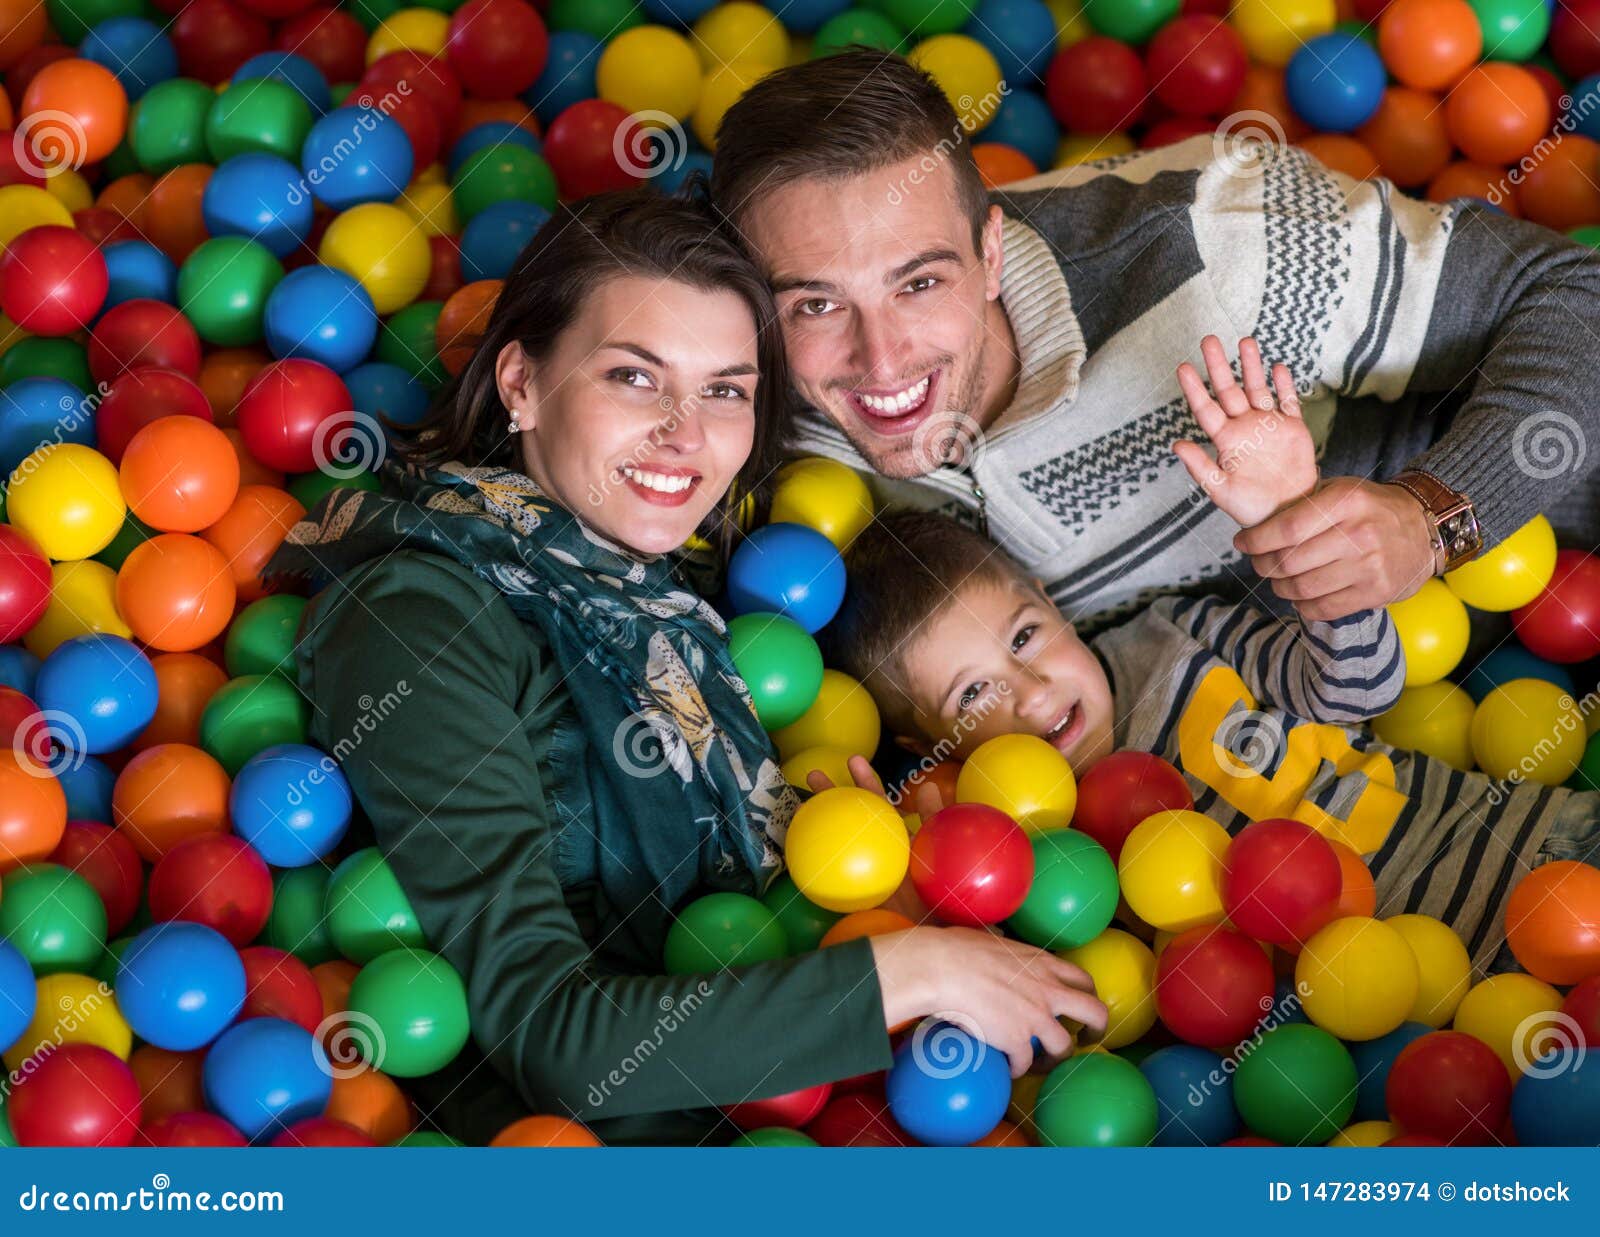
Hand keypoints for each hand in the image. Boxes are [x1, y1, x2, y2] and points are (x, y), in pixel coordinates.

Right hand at [806, 755, 932, 920]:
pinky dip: (817, 866)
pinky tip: (798, 854)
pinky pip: (833, 879)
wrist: (937, 929)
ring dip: (817, 826)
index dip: (865, 782)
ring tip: (799, 807)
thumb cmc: (943, 890)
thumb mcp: (942, 849)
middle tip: (813, 773)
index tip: (852, 761)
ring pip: (837, 843)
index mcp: (895, 838)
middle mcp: (875, 850)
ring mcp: (862, 872)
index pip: (878, 804)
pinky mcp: (855, 897)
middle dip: (831, 796)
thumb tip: (927, 786)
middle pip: (849, 818)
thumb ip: (936, 821)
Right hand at [868, 925, 1108, 1077]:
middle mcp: (1048, 990)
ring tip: (1041, 1063)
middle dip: (1096, 1029)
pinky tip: (1008, 1069)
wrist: (941, 968)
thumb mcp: (994, 939)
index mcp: (1043, 963)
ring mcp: (1035, 1017)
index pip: (1082, 980)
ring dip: (1055, 1058)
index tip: (1078, 1008)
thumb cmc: (956, 947)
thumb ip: (1005, 946)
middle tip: (1085, 1040)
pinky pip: (1026, 1063)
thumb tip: (997, 939)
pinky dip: (1018, 1069)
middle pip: (1095, 1013)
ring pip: (1065, 1047)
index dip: (1087, 996)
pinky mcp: (1016, 1040)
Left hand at [1173, 335, 1317, 527]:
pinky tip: (1278, 367)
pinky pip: (1288, 401)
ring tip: (1244, 341)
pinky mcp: (1293, 429)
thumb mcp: (1220, 490)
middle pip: (1229, 390)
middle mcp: (1245, 427)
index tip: (1183, 366)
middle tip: (1208, 339)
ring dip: (1251, 366)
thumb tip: (1176, 444)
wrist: (1286, 515)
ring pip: (1257, 388)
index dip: (1194, 388)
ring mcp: (1269, 425)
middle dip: (1219, 365)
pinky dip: (1284, 384)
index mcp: (1226, 440)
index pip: (1206, 408)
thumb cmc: (1250, 508)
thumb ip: (1199, 466)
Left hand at [1235, 475, 1437, 619]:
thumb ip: (1306, 505)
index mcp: (1346, 502)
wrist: (1426, 529)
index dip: (1256, 540)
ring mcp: (1369, 566)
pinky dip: (1302, 606)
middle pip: (1289, 561)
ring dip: (1280, 587)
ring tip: (1277, 580)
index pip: (1287, 528)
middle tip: (1258, 562)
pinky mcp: (1375, 592)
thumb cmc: (1372, 509)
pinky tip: (1299, 597)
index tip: (1242, 543)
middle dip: (1263, 565)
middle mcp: (1359, 534)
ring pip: (1302, 588)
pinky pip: (1323, 608)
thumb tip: (1258, 523)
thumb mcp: (1343, 491)